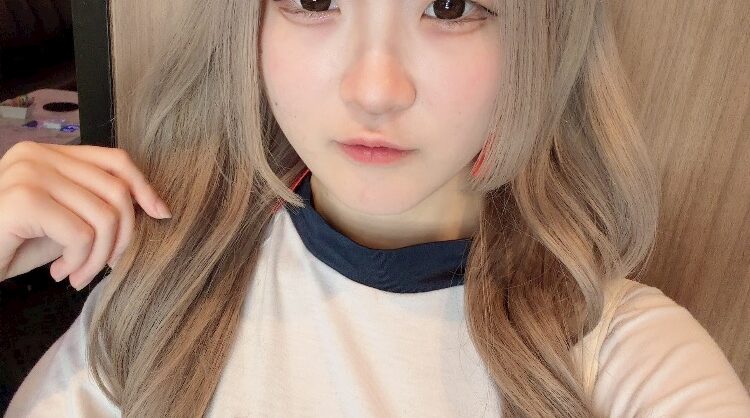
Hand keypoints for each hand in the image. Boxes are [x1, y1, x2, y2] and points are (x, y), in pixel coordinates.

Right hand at [0, 141, 170, 289]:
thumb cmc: (8, 245)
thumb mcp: (62, 223)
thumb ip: (95, 209)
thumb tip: (152, 208)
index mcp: (48, 153)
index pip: (115, 160)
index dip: (145, 187)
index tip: (162, 214)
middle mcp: (38, 155)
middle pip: (116, 190)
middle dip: (123, 236)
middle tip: (106, 265)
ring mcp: (29, 173)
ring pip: (104, 216)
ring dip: (99, 257)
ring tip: (79, 274)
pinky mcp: (24, 199)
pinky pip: (82, 234)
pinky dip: (81, 262)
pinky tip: (61, 274)